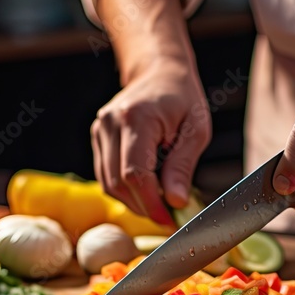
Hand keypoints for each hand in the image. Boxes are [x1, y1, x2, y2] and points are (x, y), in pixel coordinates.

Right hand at [91, 57, 211, 225]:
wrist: (159, 73)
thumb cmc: (182, 99)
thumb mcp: (196, 129)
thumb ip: (183, 166)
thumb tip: (176, 201)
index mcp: (136, 117)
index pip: (135, 173)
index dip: (151, 203)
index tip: (170, 221)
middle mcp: (110, 123)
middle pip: (119, 182)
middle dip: (145, 206)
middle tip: (169, 218)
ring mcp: (99, 130)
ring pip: (109, 184)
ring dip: (135, 202)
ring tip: (161, 204)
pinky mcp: (97, 139)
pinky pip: (107, 176)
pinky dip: (127, 191)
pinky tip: (148, 191)